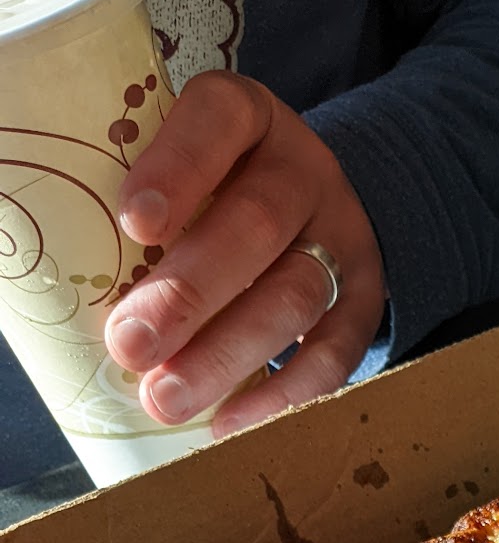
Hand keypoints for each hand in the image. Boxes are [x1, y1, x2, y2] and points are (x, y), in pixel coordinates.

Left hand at [103, 71, 385, 437]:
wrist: (319, 210)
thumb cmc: (219, 191)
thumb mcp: (193, 168)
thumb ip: (154, 210)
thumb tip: (89, 292)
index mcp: (249, 118)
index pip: (218, 120)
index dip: (178, 169)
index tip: (134, 224)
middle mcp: (303, 171)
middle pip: (256, 225)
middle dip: (189, 292)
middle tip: (130, 345)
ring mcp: (341, 237)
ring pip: (295, 295)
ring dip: (227, 354)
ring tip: (167, 398)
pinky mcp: (365, 301)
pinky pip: (333, 353)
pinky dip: (282, 395)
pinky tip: (231, 424)